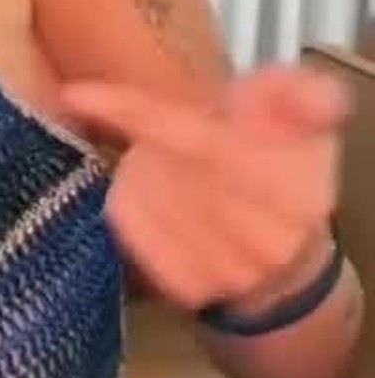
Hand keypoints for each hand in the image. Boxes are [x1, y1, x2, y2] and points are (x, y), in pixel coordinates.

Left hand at [60, 65, 349, 312]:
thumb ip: (295, 97)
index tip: (75, 94)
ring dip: (143, 167)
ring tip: (173, 166)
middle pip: (159, 163)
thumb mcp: (301, 124)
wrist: (286, 265)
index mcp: (287, 185)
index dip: (133, 114)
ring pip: (139, 192)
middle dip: (153, 138)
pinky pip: (128, 225)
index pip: (196, 143)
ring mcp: (220, 270)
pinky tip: (161, 198)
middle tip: (169, 133)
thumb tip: (281, 88)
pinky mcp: (186, 290)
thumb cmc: (282, 171)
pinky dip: (132, 200)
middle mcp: (256, 236)